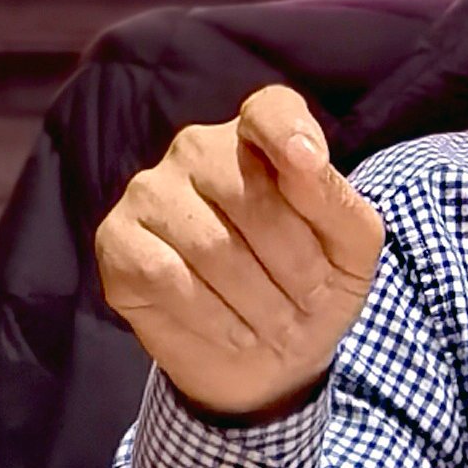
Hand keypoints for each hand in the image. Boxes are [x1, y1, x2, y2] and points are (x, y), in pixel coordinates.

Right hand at [96, 86, 385, 418]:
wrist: (271, 357)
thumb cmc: (313, 287)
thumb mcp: (350, 249)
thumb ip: (335, 200)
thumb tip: (305, 159)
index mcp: (259, 138)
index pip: (270, 111)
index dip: (288, 132)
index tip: (310, 162)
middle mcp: (198, 150)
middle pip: (249, 194)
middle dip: (294, 263)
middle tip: (309, 302)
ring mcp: (150, 191)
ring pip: (210, 245)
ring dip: (259, 301)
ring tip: (279, 325)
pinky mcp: (118, 241)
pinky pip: (165, 276)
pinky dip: (213, 317)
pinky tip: (236, 333)